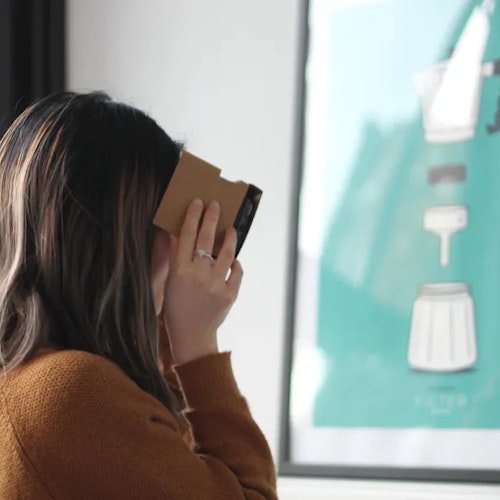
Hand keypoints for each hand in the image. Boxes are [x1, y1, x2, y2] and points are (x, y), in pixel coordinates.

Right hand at [162, 199, 242, 364]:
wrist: (192, 335)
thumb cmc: (177, 306)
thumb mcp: (171, 281)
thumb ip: (175, 257)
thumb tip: (175, 232)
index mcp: (180, 271)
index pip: (186, 237)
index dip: (192, 217)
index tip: (198, 202)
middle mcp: (198, 276)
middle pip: (206, 240)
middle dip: (211, 218)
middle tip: (216, 204)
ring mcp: (216, 285)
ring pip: (226, 254)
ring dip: (229, 239)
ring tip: (231, 228)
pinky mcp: (230, 295)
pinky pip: (237, 272)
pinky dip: (236, 263)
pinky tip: (234, 258)